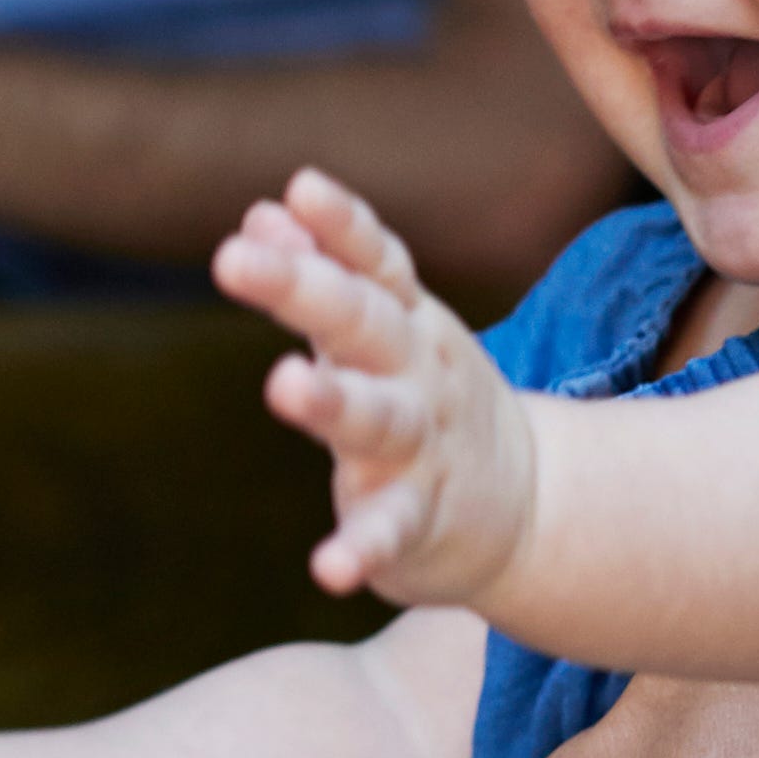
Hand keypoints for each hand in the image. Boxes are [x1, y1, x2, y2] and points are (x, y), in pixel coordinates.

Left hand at [215, 168, 538, 602]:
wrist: (526, 507)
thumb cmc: (425, 398)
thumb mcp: (384, 330)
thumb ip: (324, 271)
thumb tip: (260, 214)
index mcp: (405, 322)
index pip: (374, 262)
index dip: (339, 225)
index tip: (298, 189)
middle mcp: (417, 374)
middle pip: (363, 322)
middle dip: (302, 286)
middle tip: (232, 258)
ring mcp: (423, 447)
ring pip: (379, 419)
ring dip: (331, 400)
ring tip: (282, 384)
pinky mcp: (420, 521)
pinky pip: (392, 532)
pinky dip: (363, 550)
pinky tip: (329, 568)